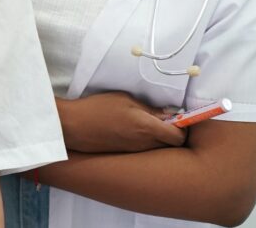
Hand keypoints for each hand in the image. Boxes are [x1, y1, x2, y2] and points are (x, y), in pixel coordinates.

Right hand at [58, 92, 185, 153]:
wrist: (73, 127)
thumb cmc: (97, 108)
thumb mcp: (124, 99)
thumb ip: (148, 108)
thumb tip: (168, 113)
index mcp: (147, 127)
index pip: (179, 137)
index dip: (182, 128)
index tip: (177, 117)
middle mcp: (145, 144)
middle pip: (171, 145)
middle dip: (172, 134)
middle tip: (163, 120)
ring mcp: (136, 152)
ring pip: (158, 149)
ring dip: (158, 139)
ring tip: (145, 125)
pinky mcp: (126, 155)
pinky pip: (145, 151)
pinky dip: (145, 143)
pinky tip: (132, 132)